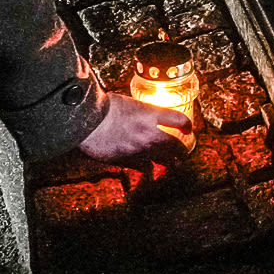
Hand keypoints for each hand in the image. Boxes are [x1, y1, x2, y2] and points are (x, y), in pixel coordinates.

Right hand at [75, 92, 192, 163]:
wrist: (85, 121)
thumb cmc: (102, 107)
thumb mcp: (127, 102)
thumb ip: (140, 112)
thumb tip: (144, 117)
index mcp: (150, 114)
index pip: (179, 120)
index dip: (187, 125)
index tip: (188, 129)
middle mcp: (150, 133)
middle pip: (176, 147)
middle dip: (182, 152)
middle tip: (183, 154)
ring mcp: (140, 150)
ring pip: (163, 162)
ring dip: (167, 164)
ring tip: (170, 166)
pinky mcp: (127, 162)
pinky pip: (143, 169)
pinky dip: (146, 169)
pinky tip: (147, 171)